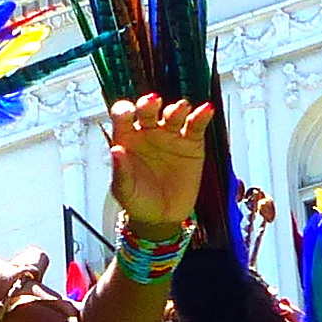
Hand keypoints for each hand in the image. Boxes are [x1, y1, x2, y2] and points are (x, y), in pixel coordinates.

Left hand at [108, 95, 213, 232]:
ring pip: (173, 114)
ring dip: (176, 108)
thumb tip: (115, 151)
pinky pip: (196, 125)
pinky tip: (206, 110)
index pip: (122, 116)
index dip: (123, 111)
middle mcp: (148, 131)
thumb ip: (120, 171)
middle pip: (147, 110)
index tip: (127, 114)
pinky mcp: (191, 143)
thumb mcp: (124, 190)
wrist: (163, 218)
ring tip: (180, 109)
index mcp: (127, 138)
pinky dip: (202, 116)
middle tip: (152, 103)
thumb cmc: (138, 201)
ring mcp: (170, 135)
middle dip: (149, 104)